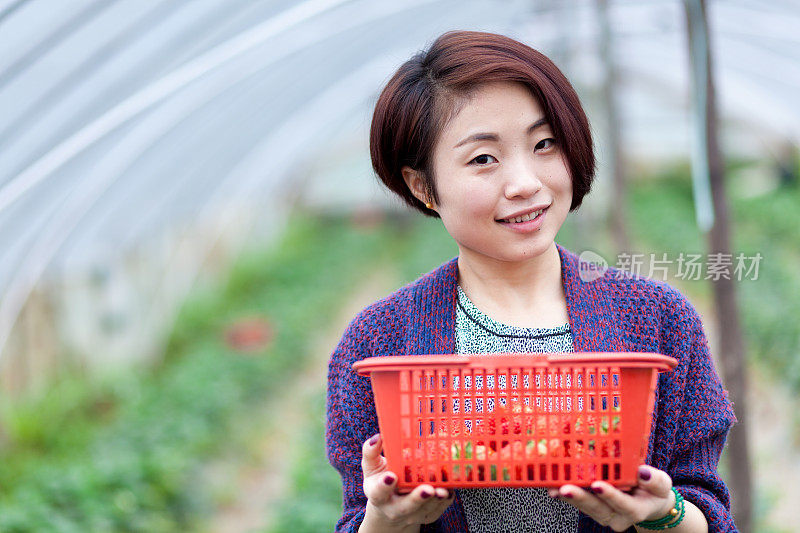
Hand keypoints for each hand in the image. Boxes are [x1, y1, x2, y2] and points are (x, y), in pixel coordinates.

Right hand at [359, 433, 454, 531]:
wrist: (390, 507)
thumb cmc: (379, 481)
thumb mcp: (371, 467)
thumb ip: (371, 452)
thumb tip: (378, 437)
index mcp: (378, 495)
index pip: (379, 492)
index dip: (385, 485)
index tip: (391, 476)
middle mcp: (394, 508)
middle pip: (406, 506)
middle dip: (417, 498)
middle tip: (427, 489)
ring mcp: (412, 514)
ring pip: (425, 509)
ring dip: (435, 500)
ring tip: (443, 490)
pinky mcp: (428, 515)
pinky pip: (439, 508)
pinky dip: (446, 499)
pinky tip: (450, 488)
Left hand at [547, 465, 676, 531]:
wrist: (647, 501)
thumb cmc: (654, 490)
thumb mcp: (662, 484)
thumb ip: (655, 480)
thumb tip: (643, 472)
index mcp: (635, 511)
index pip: (623, 504)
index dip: (610, 495)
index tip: (597, 485)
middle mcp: (617, 517)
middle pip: (597, 509)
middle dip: (581, 499)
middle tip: (565, 489)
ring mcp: (603, 515)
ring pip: (585, 507)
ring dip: (569, 497)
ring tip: (554, 487)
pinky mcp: (592, 509)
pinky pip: (578, 503)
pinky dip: (565, 494)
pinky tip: (552, 486)